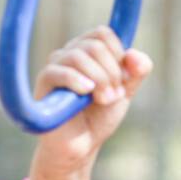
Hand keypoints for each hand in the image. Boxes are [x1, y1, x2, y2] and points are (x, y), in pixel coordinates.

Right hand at [31, 25, 152, 174]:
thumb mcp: (124, 92)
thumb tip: (134, 55)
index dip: (118, 54)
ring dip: (100, 79)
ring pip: (78, 56)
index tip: (123, 79)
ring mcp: (54, 67)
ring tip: (104, 100)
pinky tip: (87, 93)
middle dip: (112, 71)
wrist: (81, 145)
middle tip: (114, 95)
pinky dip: (78, 81)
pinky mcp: (43, 84)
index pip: (103, 33)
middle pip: (94, 45)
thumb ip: (136, 73)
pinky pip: (59, 72)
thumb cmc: (99, 117)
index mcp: (87, 51)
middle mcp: (68, 54)